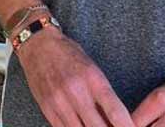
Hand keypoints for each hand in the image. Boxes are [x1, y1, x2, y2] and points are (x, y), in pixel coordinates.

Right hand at [15, 27, 134, 126]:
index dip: (126, 126)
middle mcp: (77, 92)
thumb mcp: (92, 68)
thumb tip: (115, 119)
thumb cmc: (69, 54)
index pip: (115, 110)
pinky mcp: (48, 110)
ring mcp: (61, 104)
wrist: (39, 46)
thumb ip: (102, 94)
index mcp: (93, 78)